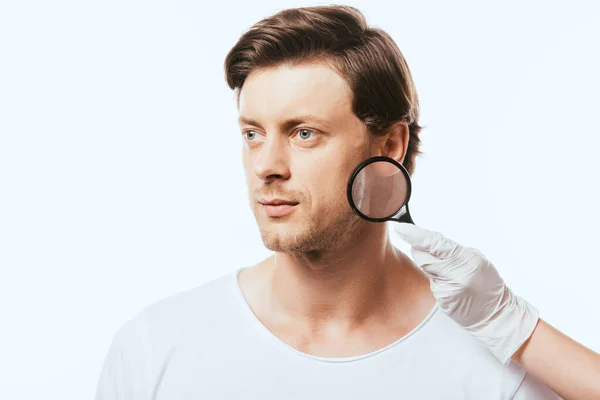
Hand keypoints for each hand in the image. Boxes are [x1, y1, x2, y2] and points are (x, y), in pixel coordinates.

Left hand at [394, 222, 539, 364]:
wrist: (495, 315)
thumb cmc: (488, 283)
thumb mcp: (476, 259)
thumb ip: (452, 250)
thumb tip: (429, 241)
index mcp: (466, 260)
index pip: (435, 244)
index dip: (415, 235)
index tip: (401, 228)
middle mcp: (454, 276)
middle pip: (422, 256)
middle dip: (420, 248)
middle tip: (428, 248)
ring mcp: (446, 290)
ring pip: (425, 269)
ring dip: (431, 264)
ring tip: (449, 271)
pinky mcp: (440, 300)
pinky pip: (431, 282)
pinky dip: (436, 279)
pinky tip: (450, 285)